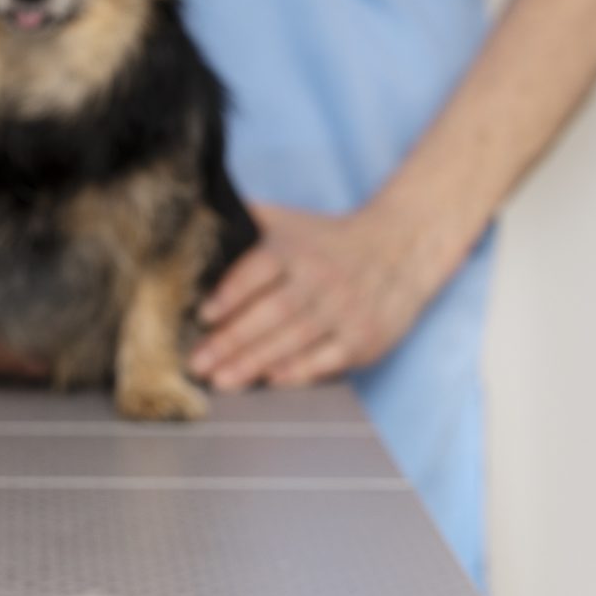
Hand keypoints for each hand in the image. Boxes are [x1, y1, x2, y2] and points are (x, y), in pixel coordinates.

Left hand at [189, 203, 439, 391]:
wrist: (401, 249)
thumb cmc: (327, 240)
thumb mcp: (288, 221)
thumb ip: (245, 221)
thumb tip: (193, 216)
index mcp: (295, 249)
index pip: (257, 271)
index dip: (230, 294)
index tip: (203, 316)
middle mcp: (320, 278)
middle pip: (270, 314)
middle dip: (230, 341)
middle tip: (197, 363)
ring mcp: (344, 310)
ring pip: (293, 341)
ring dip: (254, 363)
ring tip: (221, 380)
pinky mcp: (364, 338)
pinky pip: (326, 360)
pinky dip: (297, 372)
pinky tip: (270, 380)